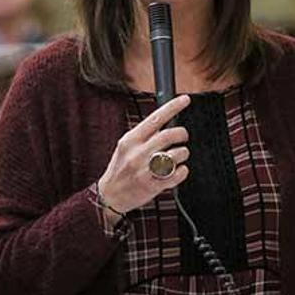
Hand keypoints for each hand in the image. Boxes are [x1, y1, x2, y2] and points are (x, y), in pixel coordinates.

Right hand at [98, 95, 190, 224]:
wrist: (109, 195)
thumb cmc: (120, 168)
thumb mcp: (126, 146)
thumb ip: (144, 135)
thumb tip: (166, 122)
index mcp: (131, 139)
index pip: (155, 118)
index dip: (173, 107)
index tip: (185, 99)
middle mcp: (138, 153)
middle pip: (170, 135)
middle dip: (182, 134)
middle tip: (183, 136)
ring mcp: (145, 170)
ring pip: (176, 154)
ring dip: (183, 153)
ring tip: (177, 156)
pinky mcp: (153, 185)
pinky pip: (177, 174)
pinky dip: (182, 171)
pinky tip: (177, 170)